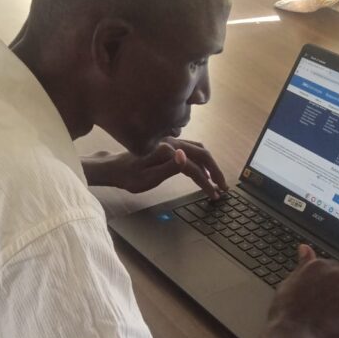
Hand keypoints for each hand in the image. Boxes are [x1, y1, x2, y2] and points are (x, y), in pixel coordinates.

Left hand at [82, 139, 227, 198]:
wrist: (114, 168)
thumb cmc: (128, 176)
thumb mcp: (147, 177)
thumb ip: (168, 167)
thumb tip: (186, 157)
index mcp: (169, 150)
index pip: (195, 166)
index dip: (206, 182)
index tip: (214, 195)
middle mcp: (172, 143)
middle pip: (203, 154)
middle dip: (215, 171)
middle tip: (223, 187)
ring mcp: (172, 142)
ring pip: (199, 151)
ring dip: (211, 165)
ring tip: (216, 181)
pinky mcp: (170, 146)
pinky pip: (193, 150)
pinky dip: (202, 161)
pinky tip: (204, 171)